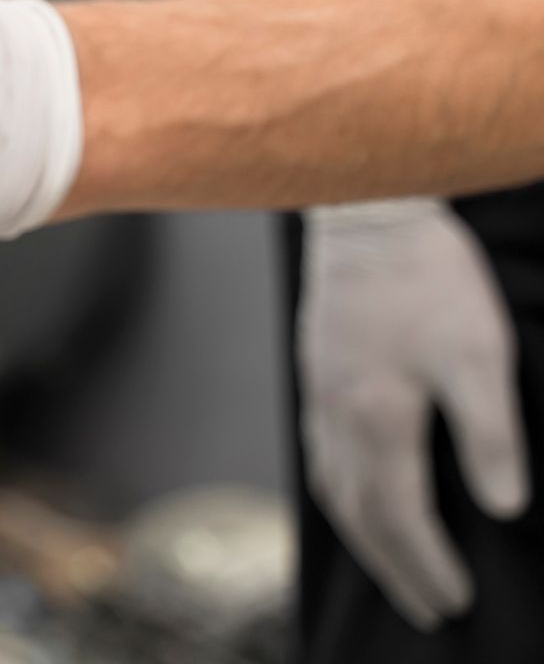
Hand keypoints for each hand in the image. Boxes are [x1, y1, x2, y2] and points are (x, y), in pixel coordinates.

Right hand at [300, 197, 529, 629]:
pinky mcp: (315, 371)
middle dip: (393, 567)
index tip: (457, 600)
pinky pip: (318, 453)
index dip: (428, 564)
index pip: (400, 515)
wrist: (364, 212)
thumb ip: (490, 433)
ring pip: (331, 486)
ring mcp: (318, 393)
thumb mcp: (480, 354)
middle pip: (359, 514)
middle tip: (427, 608)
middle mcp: (337, 414)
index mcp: (378, 416)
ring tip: (390, 567)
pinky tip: (355, 492)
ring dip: (362, 537)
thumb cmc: (428, 279)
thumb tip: (505, 506)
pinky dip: (338, 493)